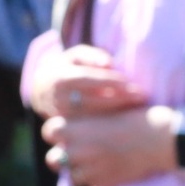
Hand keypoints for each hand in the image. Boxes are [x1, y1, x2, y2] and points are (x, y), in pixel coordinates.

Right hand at [29, 43, 145, 118]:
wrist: (43, 91)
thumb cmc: (67, 69)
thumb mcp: (75, 56)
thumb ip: (92, 56)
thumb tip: (109, 63)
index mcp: (59, 79)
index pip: (87, 80)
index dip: (109, 81)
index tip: (130, 82)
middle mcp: (59, 100)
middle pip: (92, 100)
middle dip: (119, 98)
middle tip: (141, 96)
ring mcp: (63, 117)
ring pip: (93, 117)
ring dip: (117, 111)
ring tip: (138, 105)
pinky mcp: (69, 130)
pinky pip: (91, 127)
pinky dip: (111, 122)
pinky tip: (127, 116)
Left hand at [42, 106, 177, 185]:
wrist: (160, 138)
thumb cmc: (135, 119)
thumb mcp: (104, 113)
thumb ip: (83, 123)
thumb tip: (70, 129)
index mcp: (74, 128)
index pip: (48, 132)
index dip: (57, 133)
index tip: (67, 134)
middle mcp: (77, 149)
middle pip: (53, 160)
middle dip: (62, 157)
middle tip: (77, 154)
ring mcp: (90, 168)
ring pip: (71, 176)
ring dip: (78, 172)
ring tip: (91, 165)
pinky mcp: (105, 182)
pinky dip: (96, 182)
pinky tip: (107, 173)